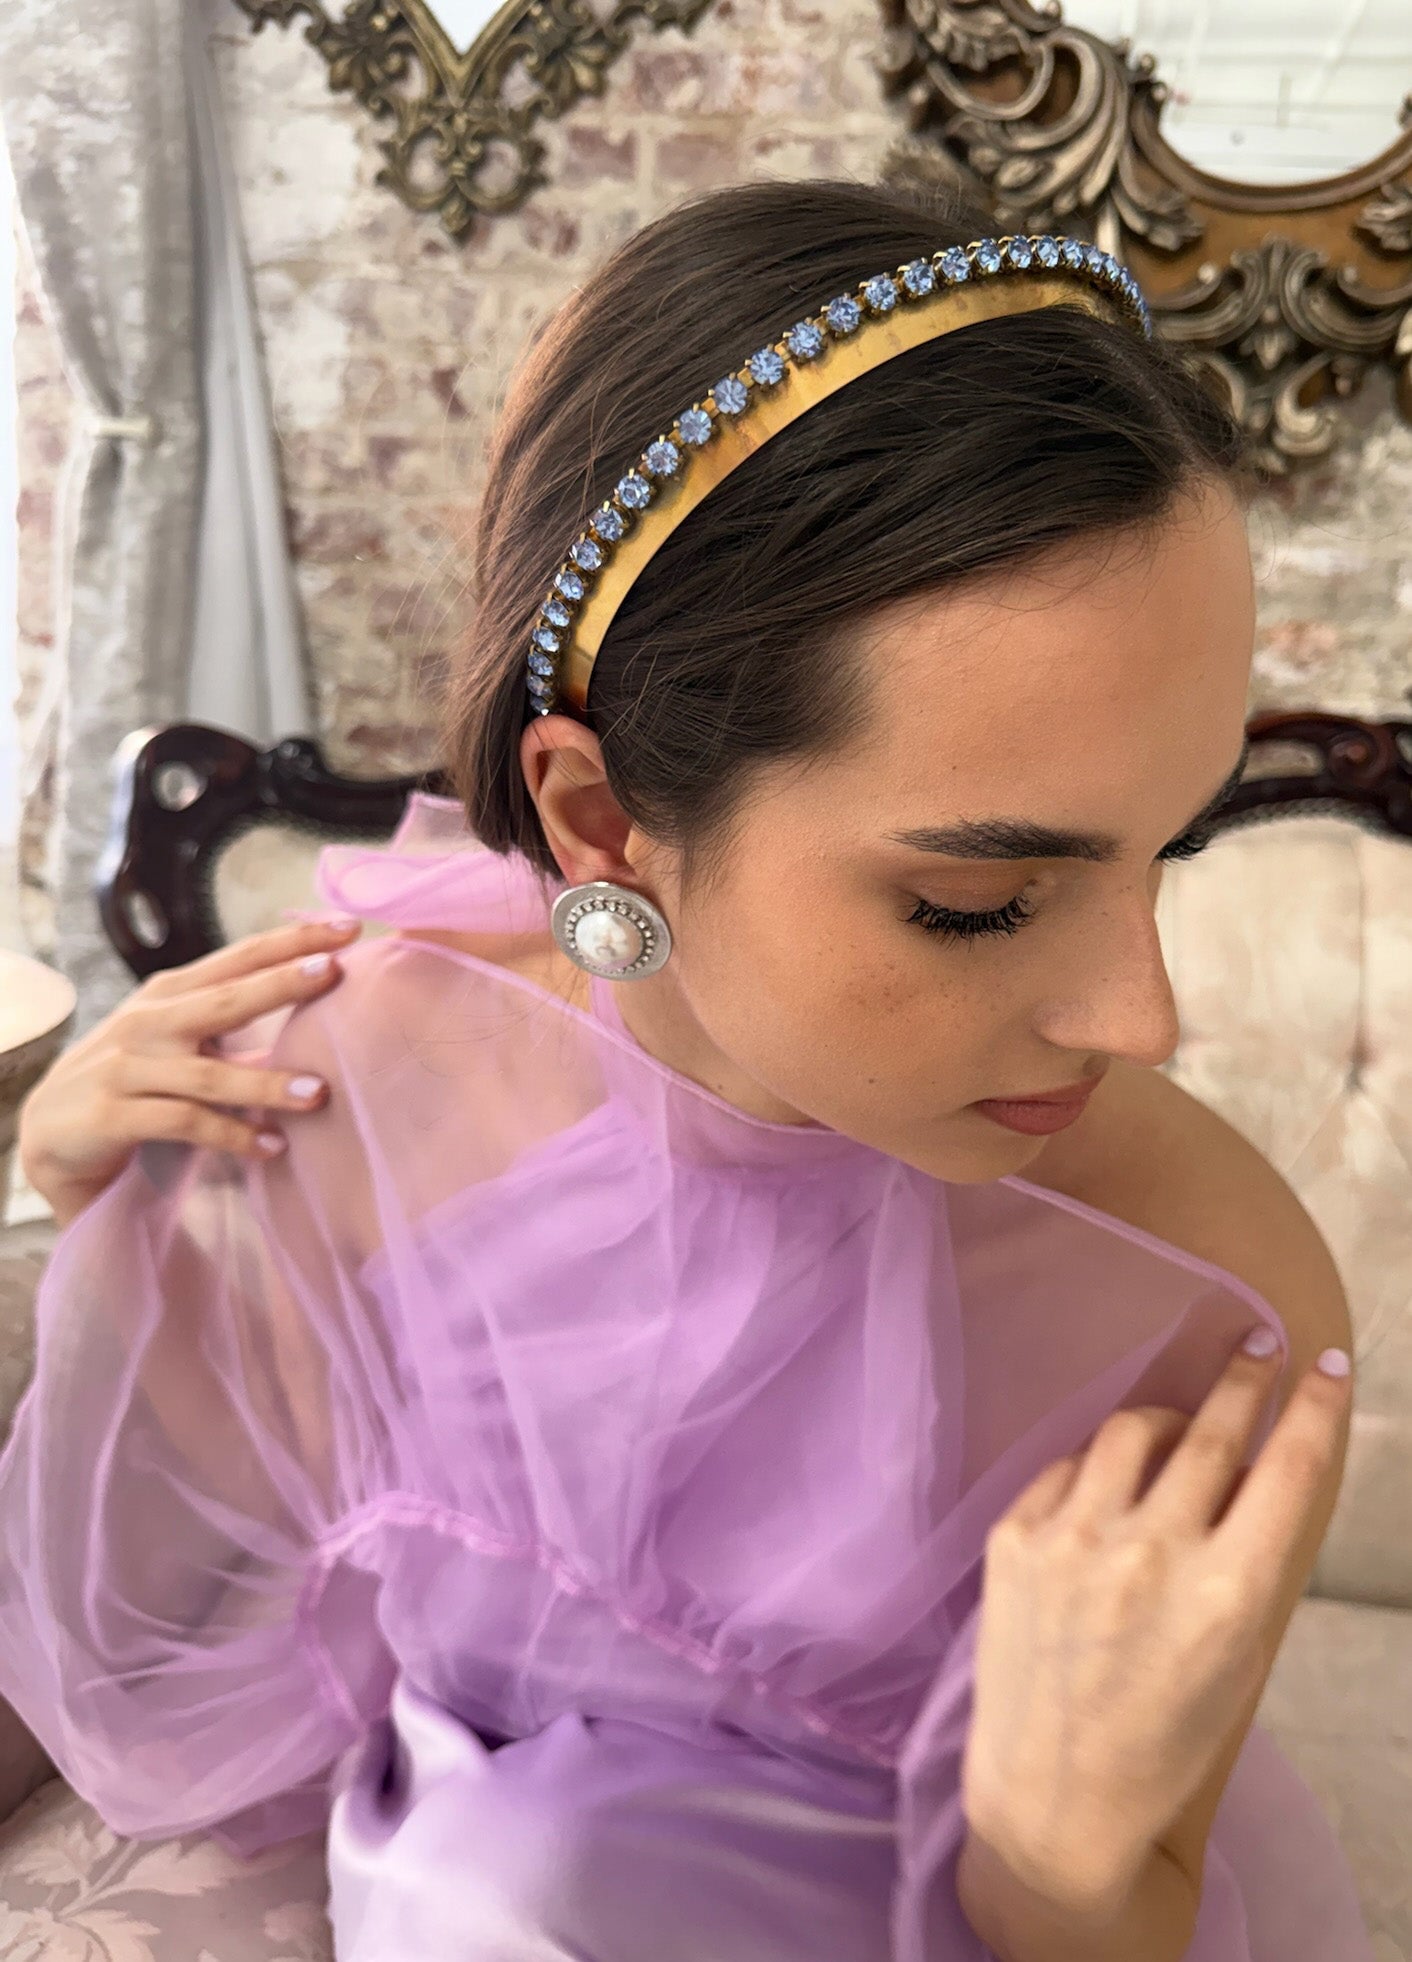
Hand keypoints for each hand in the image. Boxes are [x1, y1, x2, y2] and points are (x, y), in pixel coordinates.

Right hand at [17, 916, 362, 1227]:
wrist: (53, 1132)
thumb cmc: (133, 1077)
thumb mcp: (175, 1037)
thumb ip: (226, 1016)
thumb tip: (310, 996)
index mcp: (169, 994)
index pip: (239, 958)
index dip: (292, 941)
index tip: (347, 927)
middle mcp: (147, 1022)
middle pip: (224, 999)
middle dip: (282, 983)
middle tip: (335, 973)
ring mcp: (126, 1068)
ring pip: (208, 1073)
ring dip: (266, 1084)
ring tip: (317, 1094)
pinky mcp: (113, 1115)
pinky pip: (184, 1124)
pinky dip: (232, 1135)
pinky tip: (271, 1147)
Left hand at [960, 1330, 1351, 1915]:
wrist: (1052, 1801)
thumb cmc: (1164, 1741)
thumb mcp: (1238, 1660)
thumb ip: (1250, 1562)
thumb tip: (1255, 1469)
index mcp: (1228, 1595)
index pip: (1288, 1471)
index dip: (1314, 1407)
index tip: (1323, 1364)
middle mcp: (1152, 1555)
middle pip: (1211, 1432)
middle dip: (1244, 1379)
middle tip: (1258, 1344)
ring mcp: (1075, 1541)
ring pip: (1133, 1431)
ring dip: (1168, 1419)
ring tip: (1181, 1426)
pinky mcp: (1015, 1538)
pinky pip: (1070, 1468)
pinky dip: (1100, 1469)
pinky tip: (1112, 1488)